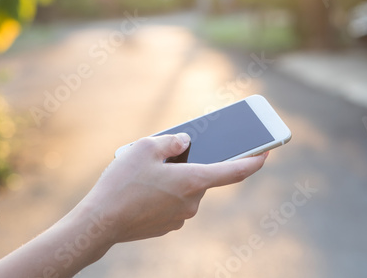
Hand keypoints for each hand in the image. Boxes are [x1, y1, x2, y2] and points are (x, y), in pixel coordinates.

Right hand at [80, 133, 267, 244]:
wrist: (99, 223)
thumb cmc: (122, 183)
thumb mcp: (146, 147)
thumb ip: (172, 140)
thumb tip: (186, 142)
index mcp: (194, 180)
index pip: (235, 171)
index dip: (254, 160)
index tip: (267, 152)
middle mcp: (193, 201)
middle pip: (202, 175)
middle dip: (190, 163)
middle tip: (171, 152)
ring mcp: (181, 216)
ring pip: (186, 189)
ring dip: (175, 177)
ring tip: (148, 171)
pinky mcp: (167, 225)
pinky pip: (173, 202)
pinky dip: (166, 192)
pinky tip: (144, 188)